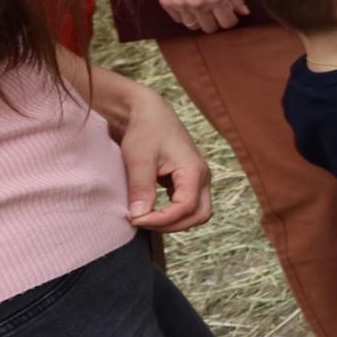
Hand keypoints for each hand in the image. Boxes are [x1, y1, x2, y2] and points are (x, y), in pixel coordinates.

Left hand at [118, 87, 212, 232]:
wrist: (148, 112)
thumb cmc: (145, 130)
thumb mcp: (139, 159)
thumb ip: (141, 188)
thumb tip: (138, 216)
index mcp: (194, 170)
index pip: (186, 208)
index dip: (162, 219)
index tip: (135, 219)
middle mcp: (202, 176)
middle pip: (199, 215)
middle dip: (172, 225)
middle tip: (142, 221)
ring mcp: (197, 179)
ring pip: (196, 212)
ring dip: (173, 221)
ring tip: (145, 216)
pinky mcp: (187, 180)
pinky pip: (188, 205)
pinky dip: (172, 213)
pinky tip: (150, 209)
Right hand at [153, 0, 247, 32]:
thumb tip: (244, 13)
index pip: (227, 23)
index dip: (230, 19)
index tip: (228, 14)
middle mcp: (199, 4)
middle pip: (210, 29)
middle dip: (214, 21)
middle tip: (213, 11)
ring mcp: (181, 5)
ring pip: (193, 26)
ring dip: (198, 20)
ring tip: (198, 7)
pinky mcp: (167, 4)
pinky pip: (178, 19)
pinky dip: (183, 15)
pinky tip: (185, 3)